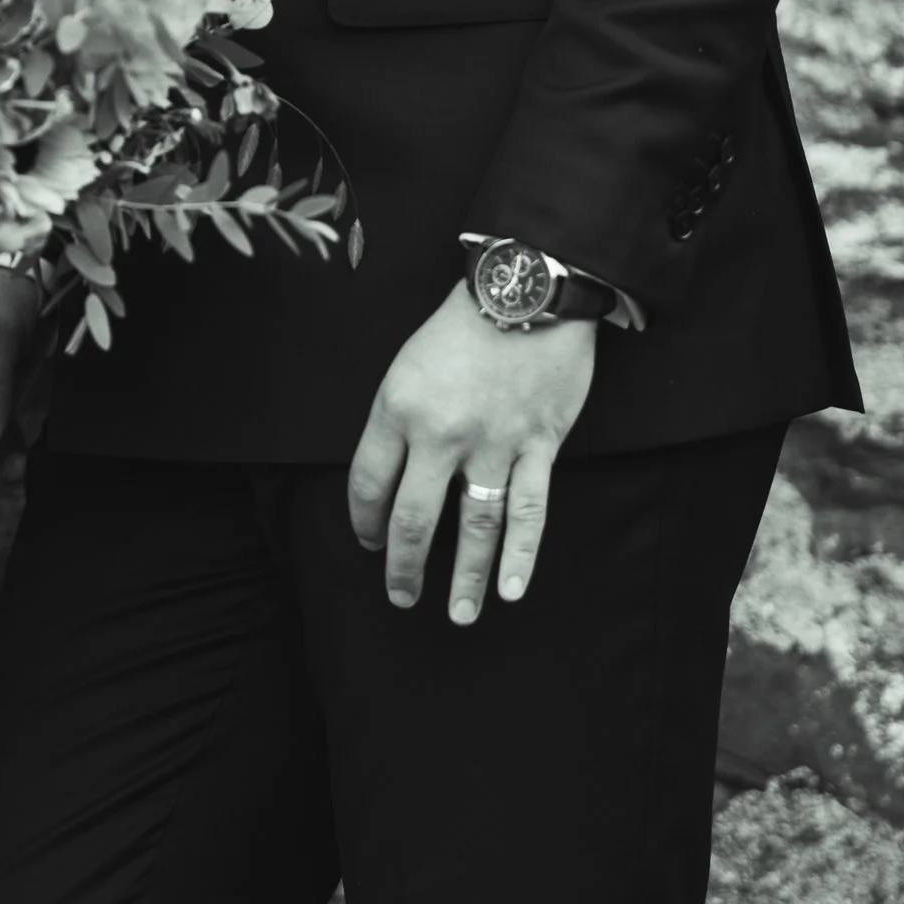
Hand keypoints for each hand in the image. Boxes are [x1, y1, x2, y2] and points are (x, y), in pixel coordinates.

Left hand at [347, 283, 597, 622]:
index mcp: (398, 408)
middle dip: (402, 565)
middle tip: (400, 596)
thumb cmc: (461, 325)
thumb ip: (398, 420)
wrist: (526, 289)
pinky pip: (528, 512)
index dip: (364, 521)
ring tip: (457, 614)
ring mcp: (493, 443)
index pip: (369, 483)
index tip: (368, 542)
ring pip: (473, 527)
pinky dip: (522, 556)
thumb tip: (394, 476)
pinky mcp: (539, 446)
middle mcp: (441, 433)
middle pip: (413, 517)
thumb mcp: (406, 364)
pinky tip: (511, 588)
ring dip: (464, 577)